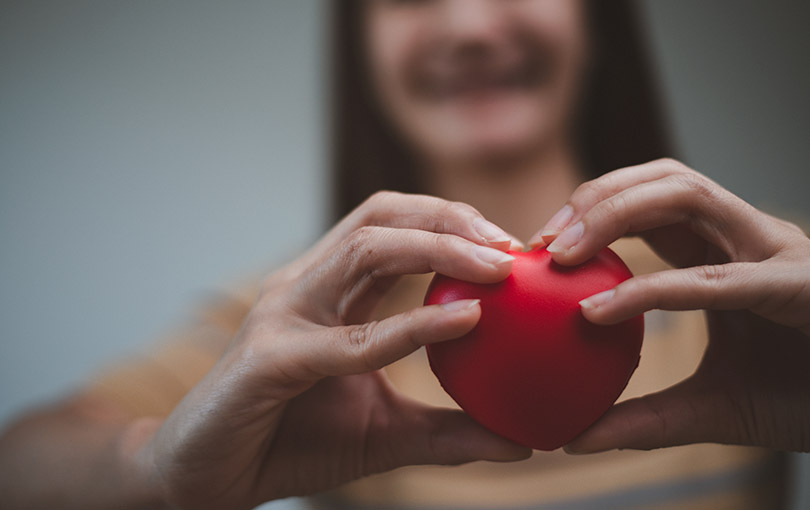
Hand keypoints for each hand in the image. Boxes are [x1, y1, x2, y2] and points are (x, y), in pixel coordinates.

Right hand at [128, 192, 529, 508]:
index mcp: (329, 291)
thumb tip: (521, 442)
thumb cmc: (291, 444)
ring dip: (438, 247)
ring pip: (365, 250)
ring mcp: (282, 315)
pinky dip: (409, 325)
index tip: (515, 251)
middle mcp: (305, 287)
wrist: (209, 482)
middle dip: (451, 219)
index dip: (454, 224)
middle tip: (513, 247)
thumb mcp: (386, 434)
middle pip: (382, 216)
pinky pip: (348, 338)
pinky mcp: (268, 359)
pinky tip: (461, 321)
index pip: (394, 227)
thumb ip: (448, 430)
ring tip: (498, 267)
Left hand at [529, 159, 809, 452]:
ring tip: (560, 254)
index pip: (651, 201)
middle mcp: (749, 239)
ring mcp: (776, 253)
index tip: (536, 248)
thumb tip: (574, 439)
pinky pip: (717, 278)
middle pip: (663, 178)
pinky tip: (598, 310)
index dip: (591, 209)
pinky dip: (653, 289)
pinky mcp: (801, 286)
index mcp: (726, 252)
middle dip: (595, 197)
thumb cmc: (804, 399)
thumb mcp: (710, 408)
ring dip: (614, 214)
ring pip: (687, 193)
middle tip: (539, 242)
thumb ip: (645, 418)